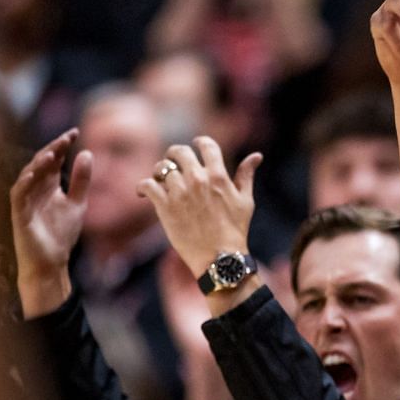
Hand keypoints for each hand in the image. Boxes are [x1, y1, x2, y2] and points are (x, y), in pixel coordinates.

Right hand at [10, 129, 90, 315]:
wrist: (52, 263)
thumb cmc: (61, 234)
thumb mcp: (78, 203)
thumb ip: (81, 180)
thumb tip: (88, 153)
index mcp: (47, 184)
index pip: (53, 159)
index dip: (62, 145)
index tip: (75, 132)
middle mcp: (34, 189)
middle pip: (40, 163)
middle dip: (52, 149)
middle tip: (66, 138)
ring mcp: (25, 201)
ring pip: (28, 176)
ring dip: (38, 164)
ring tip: (51, 152)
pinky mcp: (19, 215)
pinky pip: (18, 196)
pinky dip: (24, 184)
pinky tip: (32, 174)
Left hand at [136, 136, 261, 278]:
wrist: (220, 258)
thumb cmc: (236, 230)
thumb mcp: (245, 201)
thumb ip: (246, 175)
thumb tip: (256, 156)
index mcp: (218, 176)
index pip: (206, 144)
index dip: (199, 142)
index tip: (195, 146)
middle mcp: (198, 180)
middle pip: (179, 152)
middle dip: (175, 155)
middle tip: (173, 163)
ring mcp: (180, 192)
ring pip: (161, 168)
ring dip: (159, 172)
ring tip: (160, 181)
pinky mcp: (164, 206)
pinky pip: (146, 185)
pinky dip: (142, 187)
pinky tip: (143, 192)